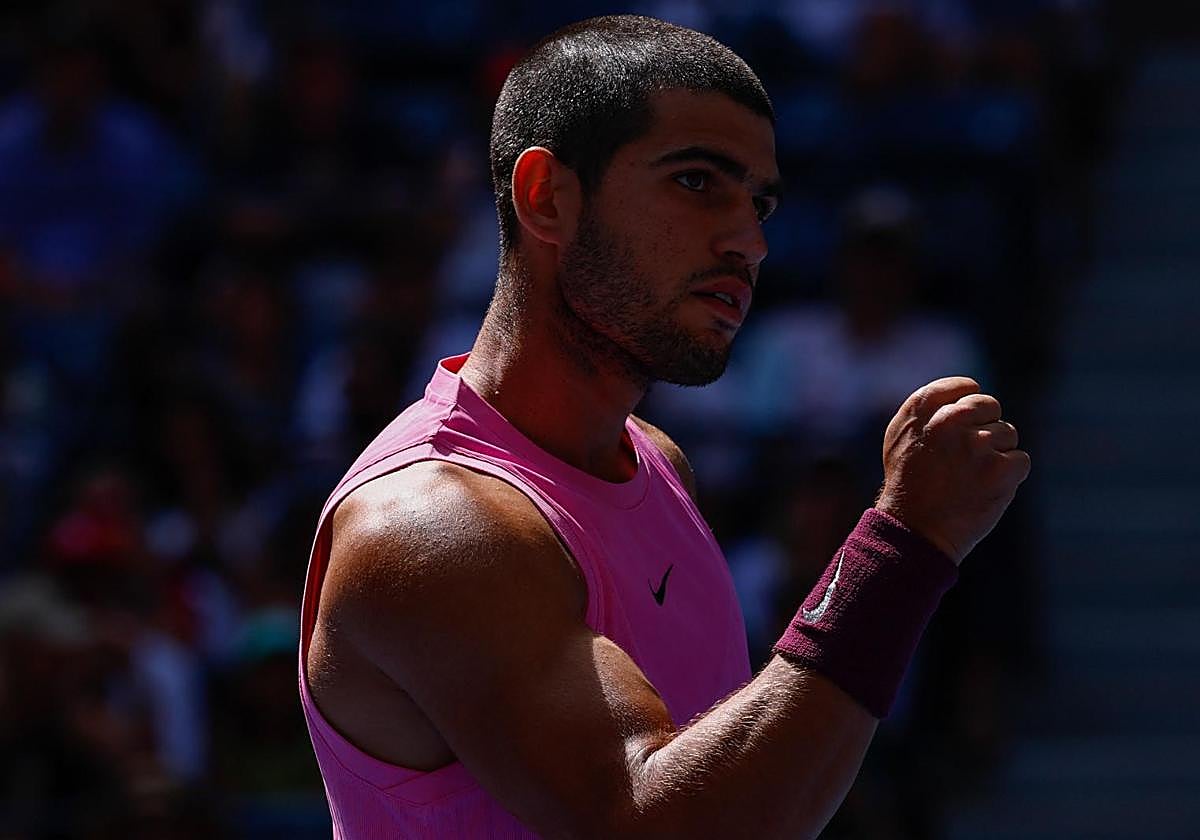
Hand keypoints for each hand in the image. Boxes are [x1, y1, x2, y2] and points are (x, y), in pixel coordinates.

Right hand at [875, 377, 1030, 564]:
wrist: (915, 531)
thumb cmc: (908, 485)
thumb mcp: (900, 439)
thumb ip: (927, 411)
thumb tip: (967, 391)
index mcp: (921, 411)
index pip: (963, 386)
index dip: (969, 400)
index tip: (965, 421)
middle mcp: (949, 421)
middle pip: (990, 407)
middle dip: (985, 428)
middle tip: (967, 458)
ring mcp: (977, 444)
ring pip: (1007, 435)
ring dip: (997, 455)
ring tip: (971, 478)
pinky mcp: (1000, 469)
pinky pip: (1021, 460)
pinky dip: (1009, 476)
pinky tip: (986, 489)